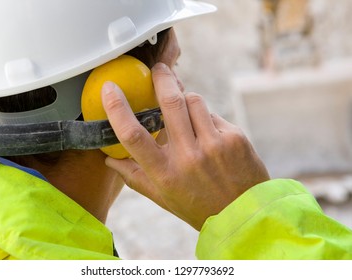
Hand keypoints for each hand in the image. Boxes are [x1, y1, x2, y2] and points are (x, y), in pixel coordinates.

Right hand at [101, 63, 269, 229]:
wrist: (244, 214)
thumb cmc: (198, 207)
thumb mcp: (163, 197)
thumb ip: (134, 177)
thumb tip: (109, 159)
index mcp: (164, 173)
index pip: (133, 136)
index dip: (117, 108)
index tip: (110, 89)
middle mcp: (188, 157)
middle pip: (170, 102)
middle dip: (162, 78)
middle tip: (159, 69)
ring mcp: (214, 145)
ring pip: (193, 100)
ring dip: (186, 99)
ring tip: (187, 113)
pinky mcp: (234, 137)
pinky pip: (212, 113)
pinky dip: (205, 116)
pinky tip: (209, 134)